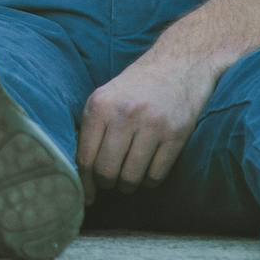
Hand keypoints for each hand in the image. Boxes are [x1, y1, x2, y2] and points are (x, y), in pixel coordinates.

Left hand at [74, 47, 219, 199]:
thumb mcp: (106, 96)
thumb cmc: (138, 86)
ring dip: (129, 185)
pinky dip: (150, 180)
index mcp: (100, 105)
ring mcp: (152, 124)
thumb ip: (92, 128)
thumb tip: (79, 170)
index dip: (84, 183)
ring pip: (131, 177)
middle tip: (111, 182)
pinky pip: (156, 175)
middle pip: (106, 171)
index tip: (87, 196)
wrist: (180, 63)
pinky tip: (148, 169)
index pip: (84, 156)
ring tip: (129, 177)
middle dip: (107, 184)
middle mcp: (124, 114)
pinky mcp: (176, 134)